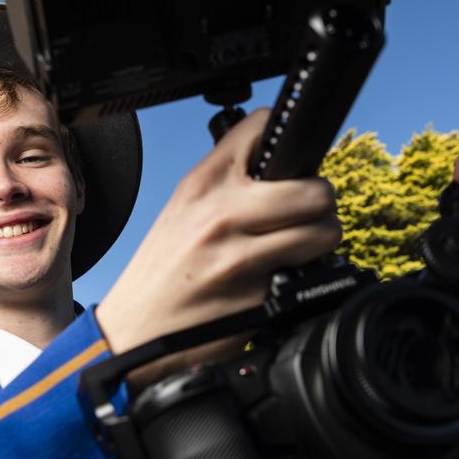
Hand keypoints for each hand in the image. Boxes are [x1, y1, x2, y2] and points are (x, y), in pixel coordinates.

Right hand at [97, 108, 342, 353]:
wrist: (135, 331)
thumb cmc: (163, 271)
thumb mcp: (183, 209)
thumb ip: (227, 182)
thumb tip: (282, 167)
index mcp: (202, 182)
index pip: (264, 128)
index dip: (288, 143)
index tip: (290, 163)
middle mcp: (221, 212)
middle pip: (314, 189)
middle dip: (320, 203)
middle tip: (309, 215)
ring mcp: (241, 254)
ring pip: (323, 230)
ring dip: (322, 240)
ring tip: (302, 246)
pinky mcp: (259, 292)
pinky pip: (308, 272)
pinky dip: (305, 275)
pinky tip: (281, 278)